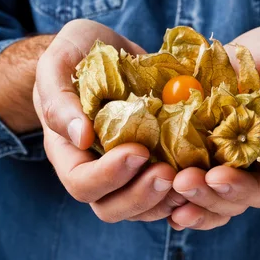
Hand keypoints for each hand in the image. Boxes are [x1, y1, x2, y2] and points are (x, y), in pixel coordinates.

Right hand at [34, 19, 185, 222]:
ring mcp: (128, 171)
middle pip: (112, 207)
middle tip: (168, 173)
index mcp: (70, 153)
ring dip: (166, 199)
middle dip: (141, 195)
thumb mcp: (58, 64)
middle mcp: (97, 170)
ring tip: (188, 177)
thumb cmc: (76, 54)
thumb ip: (59, 99)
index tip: (137, 150)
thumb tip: (80, 136)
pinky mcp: (155, 163)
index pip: (82, 183)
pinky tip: (201, 174)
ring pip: (143, 208)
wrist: (105, 51)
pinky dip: (185, 190)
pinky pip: (168, 192)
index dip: (108, 176)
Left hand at [168, 25, 259, 230]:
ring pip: (203, 199)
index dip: (241, 188)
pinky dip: (166, 192)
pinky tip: (148, 189)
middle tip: (181, 182)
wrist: (249, 53)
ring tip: (163, 192)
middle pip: (229, 201)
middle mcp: (245, 170)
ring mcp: (216, 164)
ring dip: (184, 202)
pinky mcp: (191, 152)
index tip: (217, 176)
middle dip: (206, 196)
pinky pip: (179, 181)